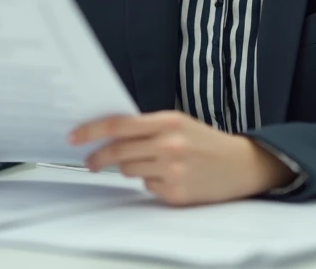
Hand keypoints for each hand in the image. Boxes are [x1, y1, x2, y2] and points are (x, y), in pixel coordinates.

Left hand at [70, 111, 294, 205]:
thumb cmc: (205, 141)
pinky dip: (152, 182)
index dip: (91, 131)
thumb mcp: (178, 123)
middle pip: (118, 152)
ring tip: (152, 164)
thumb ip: (147, 127)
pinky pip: (148, 188)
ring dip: (130, 169)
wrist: (241, 164)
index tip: (74, 136)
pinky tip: (172, 177)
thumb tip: (111, 135)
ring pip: (129, 171)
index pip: (119, 125)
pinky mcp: (176, 193)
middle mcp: (168, 145)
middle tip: (89, 162)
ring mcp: (172, 171)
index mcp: (167, 122)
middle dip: (98, 158)